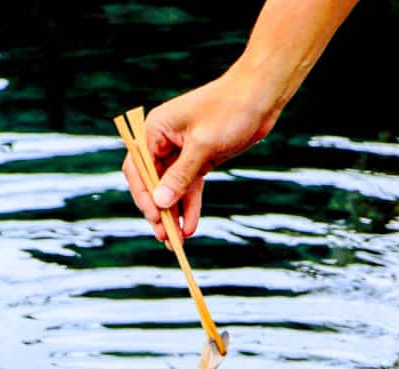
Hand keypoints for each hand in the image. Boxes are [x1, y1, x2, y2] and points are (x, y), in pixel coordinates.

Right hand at [122, 68, 278, 242]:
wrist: (260, 97)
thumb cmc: (229, 111)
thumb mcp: (203, 146)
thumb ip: (180, 176)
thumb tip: (159, 203)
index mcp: (154, 130)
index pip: (139, 168)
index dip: (144, 195)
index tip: (155, 217)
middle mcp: (162, 141)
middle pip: (152, 183)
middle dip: (159, 211)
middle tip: (165, 238)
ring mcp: (179, 152)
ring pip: (170, 190)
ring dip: (174, 214)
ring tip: (178, 241)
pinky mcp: (197, 160)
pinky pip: (188, 188)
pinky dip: (189, 207)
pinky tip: (190, 227)